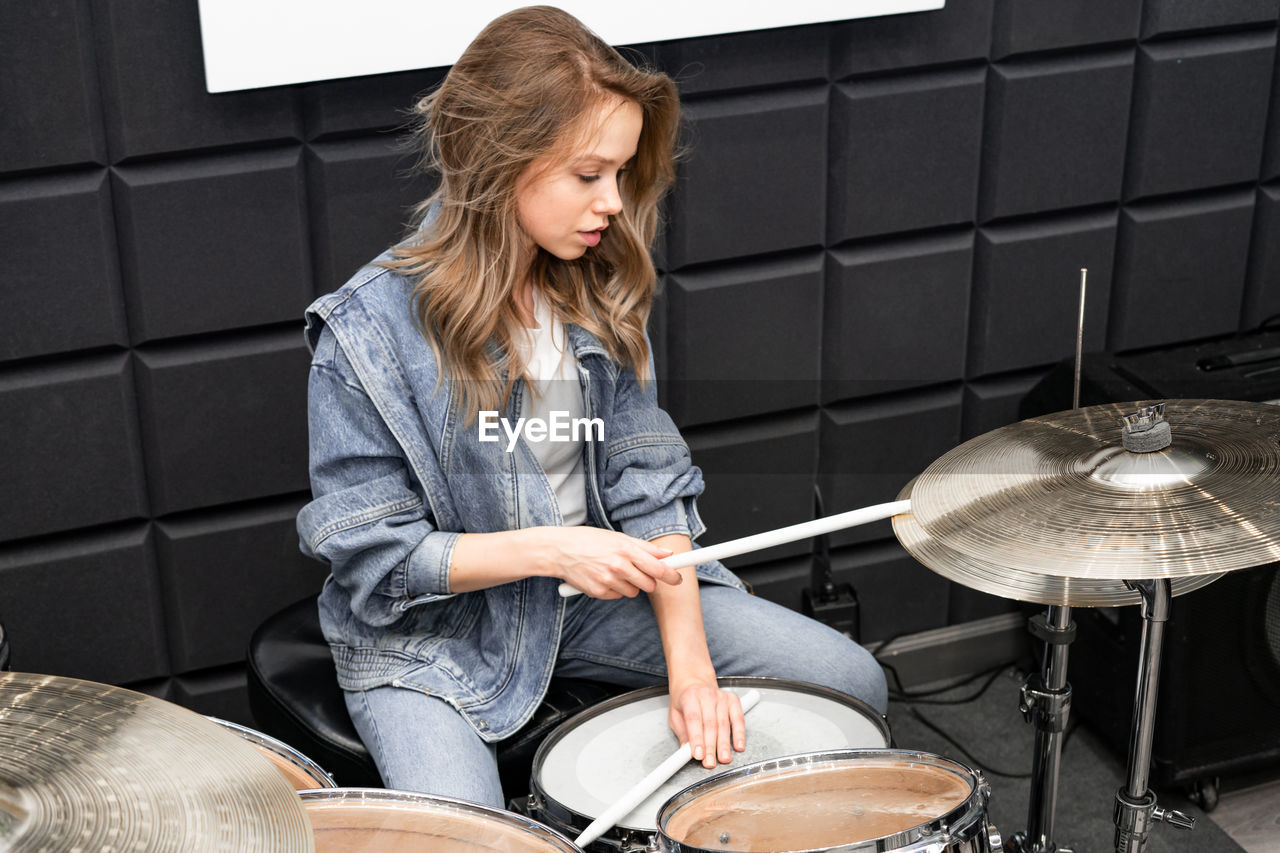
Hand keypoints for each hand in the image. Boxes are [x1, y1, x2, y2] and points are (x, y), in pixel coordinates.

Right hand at [543, 527, 682, 598]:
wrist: (559, 550)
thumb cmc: (588, 540)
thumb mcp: (617, 537)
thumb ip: (644, 547)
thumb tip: (667, 554)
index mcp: (625, 549)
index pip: (657, 568)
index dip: (671, 575)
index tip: (678, 579)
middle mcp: (618, 566)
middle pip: (649, 585)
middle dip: (649, 580)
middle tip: (640, 571)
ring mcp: (608, 581)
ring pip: (634, 592)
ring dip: (630, 584)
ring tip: (615, 570)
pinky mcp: (598, 592)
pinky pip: (618, 596)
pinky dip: (615, 589)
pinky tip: (604, 577)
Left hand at [668, 679, 746, 769]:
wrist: (694, 679)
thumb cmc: (684, 700)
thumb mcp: (675, 714)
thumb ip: (682, 733)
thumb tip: (686, 751)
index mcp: (689, 697)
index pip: (694, 720)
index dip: (696, 738)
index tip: (698, 755)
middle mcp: (706, 695)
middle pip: (710, 724)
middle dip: (710, 746)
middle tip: (710, 763)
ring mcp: (721, 697)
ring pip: (724, 724)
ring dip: (724, 744)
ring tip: (723, 759)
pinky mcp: (732, 700)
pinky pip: (738, 718)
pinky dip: (740, 733)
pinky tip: (739, 746)